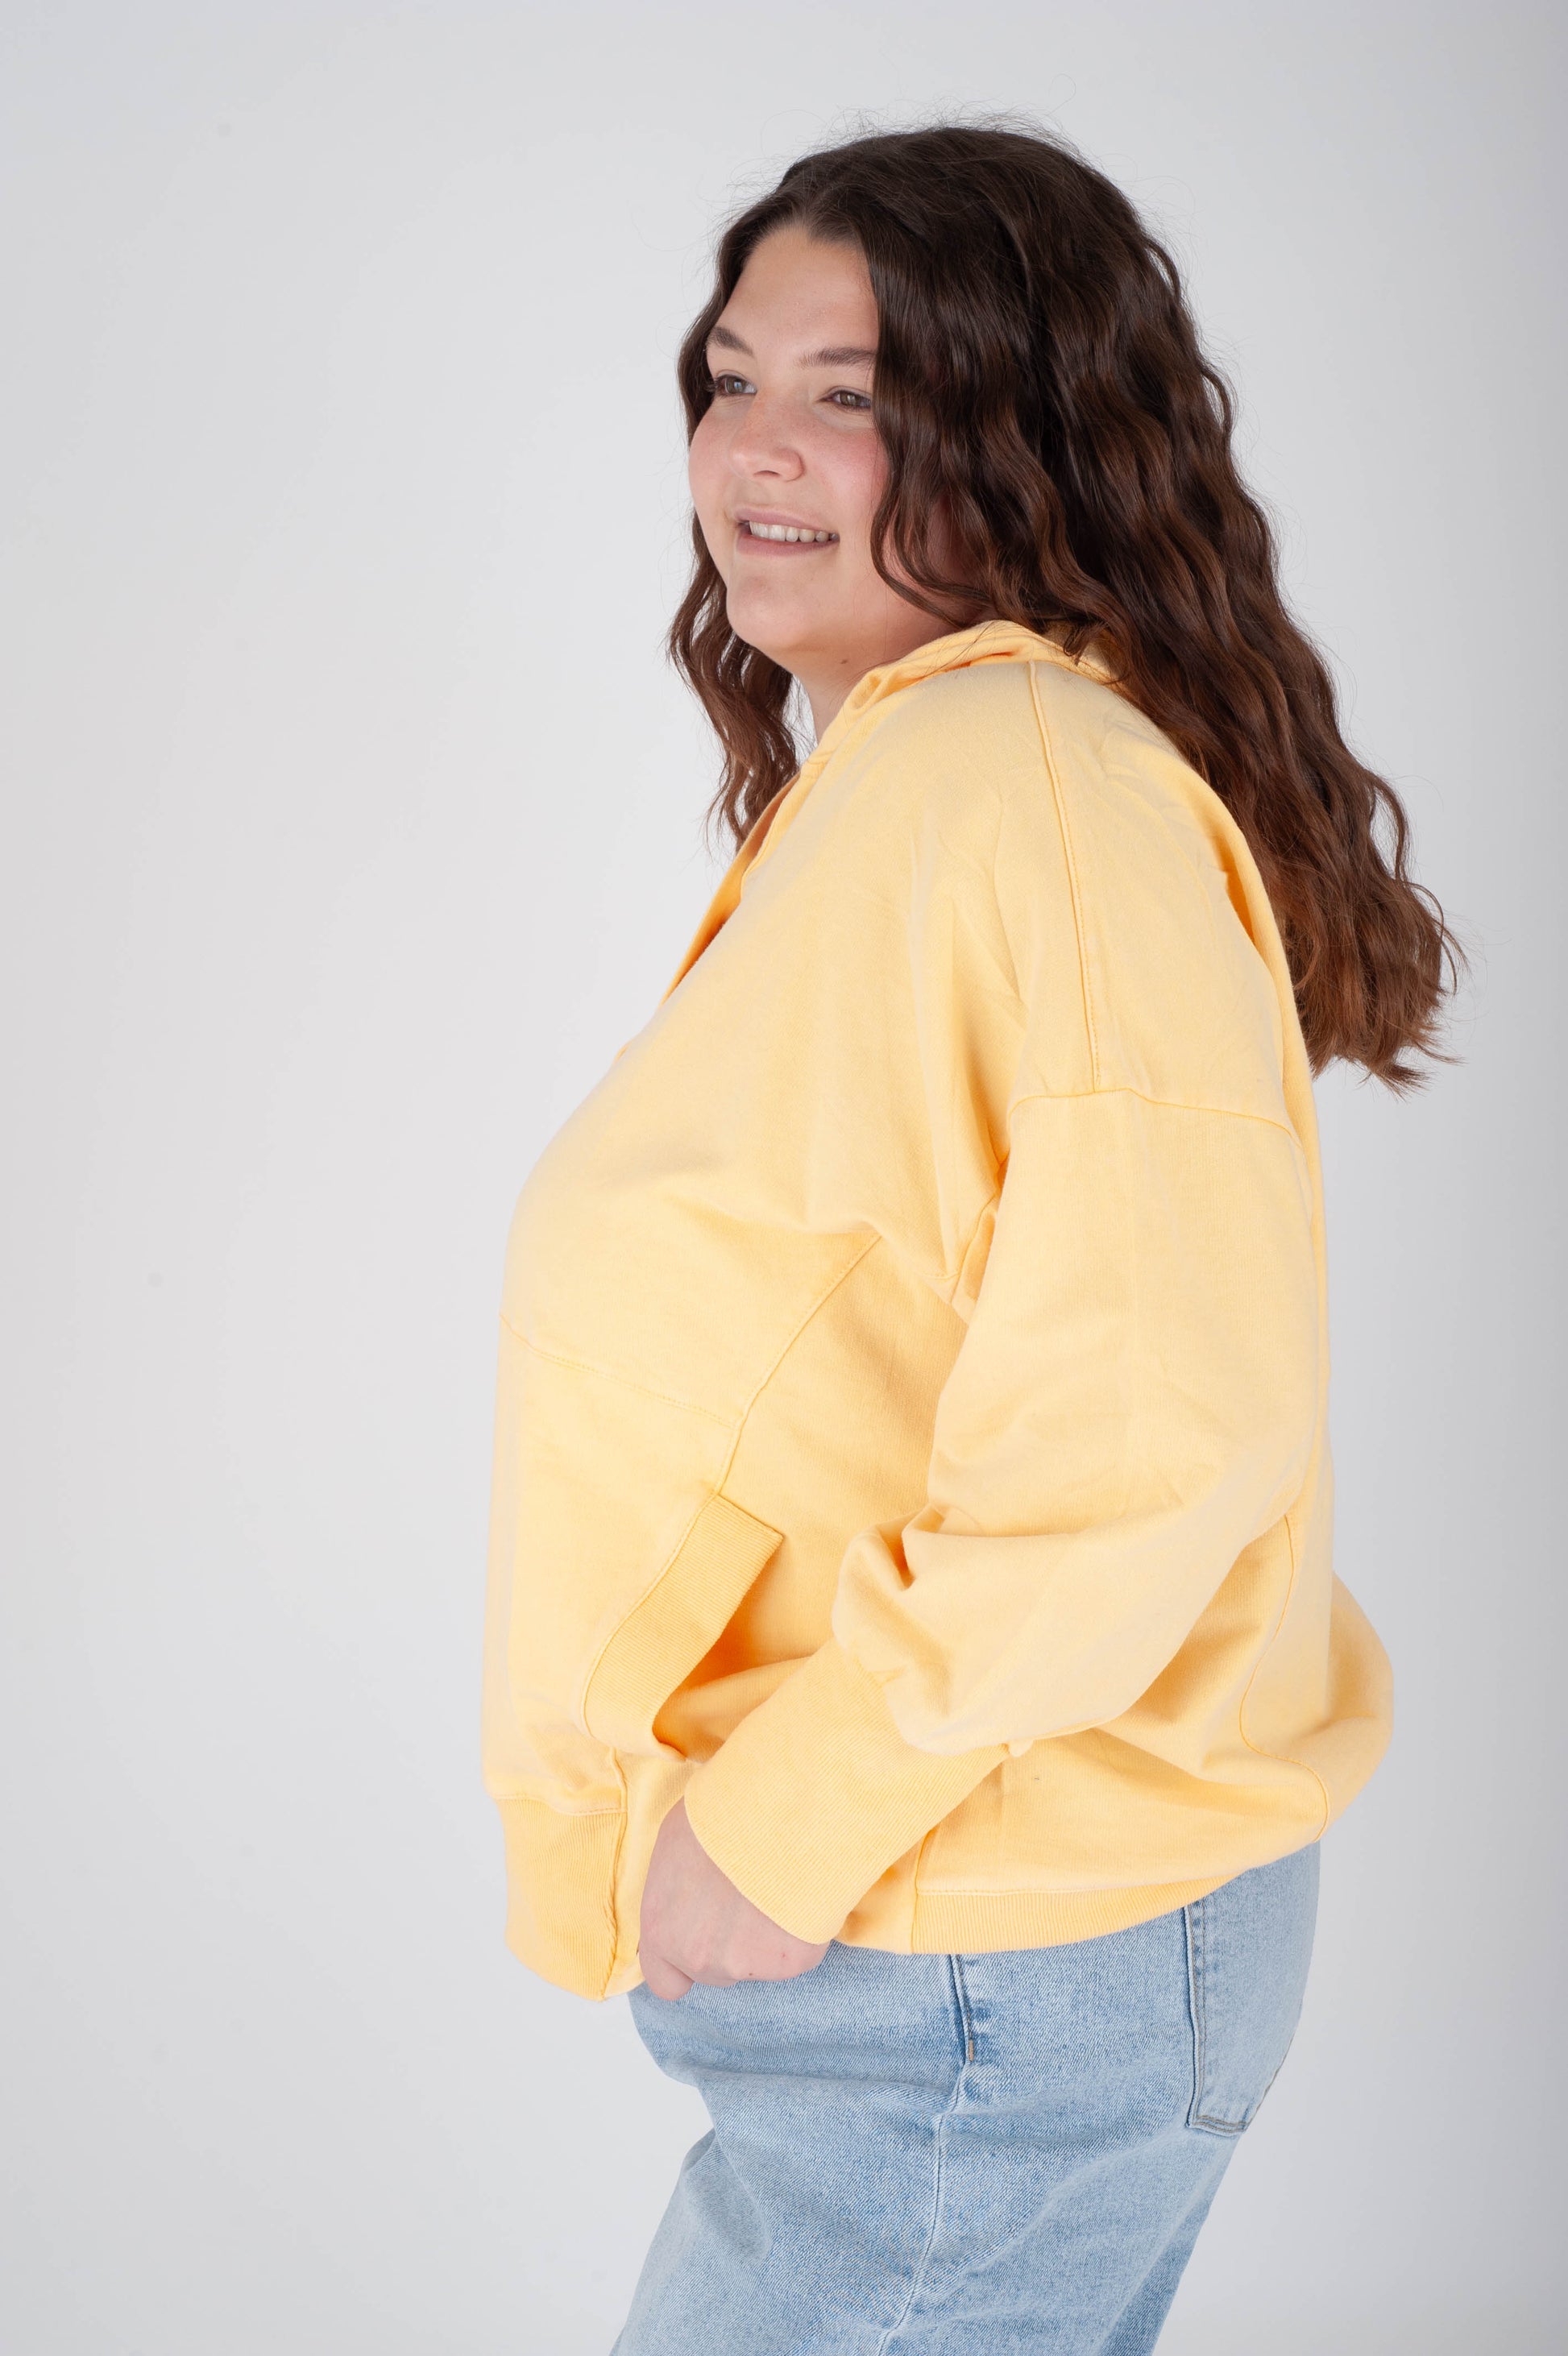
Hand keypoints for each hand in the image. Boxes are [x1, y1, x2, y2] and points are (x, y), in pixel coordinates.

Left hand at [638, 1798, 829, 2000]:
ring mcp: (746, 1965)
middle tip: (748, 1896)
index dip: (685, 1963)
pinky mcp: (792, 1961)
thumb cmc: (719, 1814)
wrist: (774, 1810)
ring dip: (768, 1936)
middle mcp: (700, 1959)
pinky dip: (802, 1929)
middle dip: (732, 1943)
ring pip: (760, 1962)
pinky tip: (799, 1891)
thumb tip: (692, 1898)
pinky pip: (798, 1951)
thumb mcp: (674, 1847)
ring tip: (776, 1885)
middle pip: (719, 1970)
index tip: (703, 1939)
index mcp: (663, 1931)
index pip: (667, 1982)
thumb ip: (677, 1894)